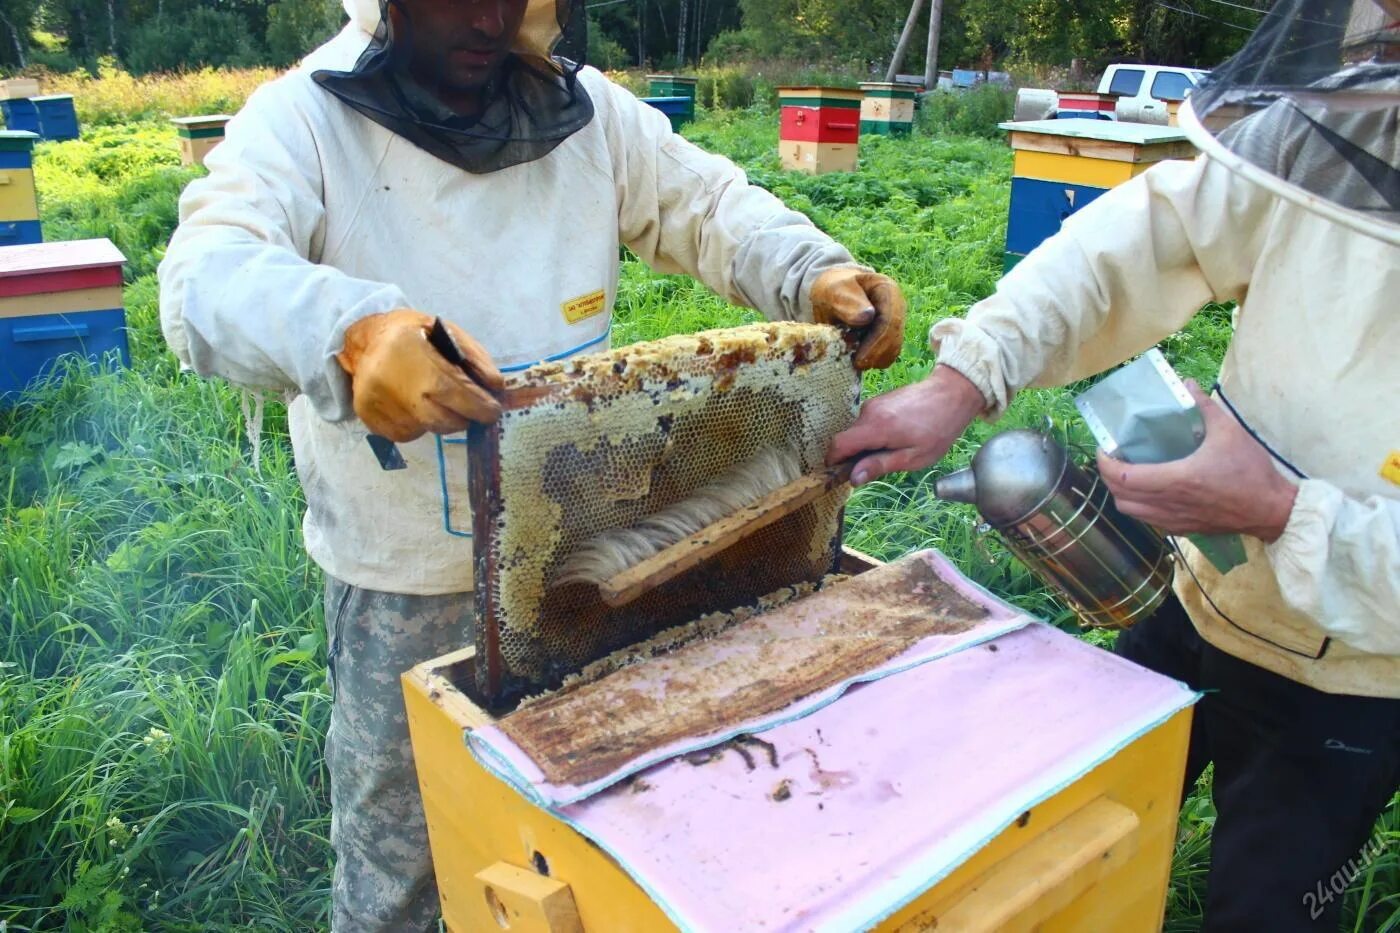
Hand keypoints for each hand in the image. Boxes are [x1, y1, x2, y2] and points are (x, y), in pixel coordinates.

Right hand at [336, 309, 503, 441]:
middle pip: (442, 420)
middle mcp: (391, 384)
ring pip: (427, 429)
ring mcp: (377, 406)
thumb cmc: (412, 335)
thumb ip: (475, 358)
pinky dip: (420, 424)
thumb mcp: (447, 332)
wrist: (365, 342)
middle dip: (464, 417)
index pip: (454, 392)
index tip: (493, 410)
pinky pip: (408, 434)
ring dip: (441, 420)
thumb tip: (496, 388)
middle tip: (471, 409)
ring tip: (436, 398)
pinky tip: (415, 404)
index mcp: (413, 356)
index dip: (480, 406)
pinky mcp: (371, 421)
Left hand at [809, 267, 906, 369]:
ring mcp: (895, 323)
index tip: (859, 359)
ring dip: (874, 359)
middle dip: (875, 355)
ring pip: (893, 350)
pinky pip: (887, 356)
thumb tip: (867, 317)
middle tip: (856, 366)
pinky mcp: (890, 338)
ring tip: (852, 358)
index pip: (889, 320)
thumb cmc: (832, 292)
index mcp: (887, 290)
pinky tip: (856, 357)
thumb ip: (847, 302)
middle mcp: (897, 307)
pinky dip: (872, 361)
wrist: (832, 296)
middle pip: (894, 338)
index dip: (876, 342)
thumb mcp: (833, 292)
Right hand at [827, 365, 986, 484]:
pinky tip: (897, 438)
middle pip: (847, 439)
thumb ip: (880, 465)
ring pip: (857, 431)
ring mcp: (873, 404)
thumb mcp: (913, 457)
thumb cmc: (939, 429)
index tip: (841, 474)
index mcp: (876, 427)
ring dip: (866, 445)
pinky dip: (873, 434)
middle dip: (854, 456)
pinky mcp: (880, 400)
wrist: (953, 393)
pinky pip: (867, 422)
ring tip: (894, 450)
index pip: (838, 445)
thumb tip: (853, 478)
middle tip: (878, 467)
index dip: (833, 462)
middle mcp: (869, 412)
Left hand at [1098, 381, 1297, 541]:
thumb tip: (1186, 384)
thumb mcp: (1229, 431)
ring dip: (1121, 494)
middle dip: (1109, 477)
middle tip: (1113, 457)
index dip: (1105, 463)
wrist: (1272, 509)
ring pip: (1131, 512)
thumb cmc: (1251, 471)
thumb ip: (1204, 406)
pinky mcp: (1183, 529)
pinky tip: (1149, 490)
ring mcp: (1175, 520)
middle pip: (1120, 497)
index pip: (1123, 478)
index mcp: (1175, 480)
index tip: (1105, 448)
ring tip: (1127, 473)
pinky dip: (1138, 506)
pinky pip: (1148, 520)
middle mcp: (1169, 503)